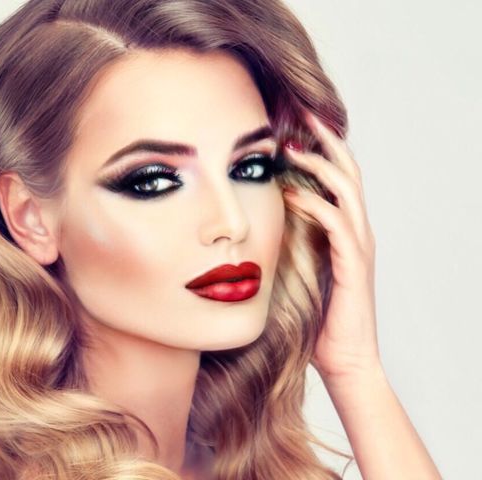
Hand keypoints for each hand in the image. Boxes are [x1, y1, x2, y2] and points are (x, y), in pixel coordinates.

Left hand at [282, 111, 379, 383]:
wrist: (342, 359)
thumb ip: (285, 243)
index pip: (336, 177)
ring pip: (347, 189)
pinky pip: (338, 224)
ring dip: (320, 164)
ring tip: (290, 147)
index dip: (319, 148)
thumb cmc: (316, 317)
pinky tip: (291, 195)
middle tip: (300, 113)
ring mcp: (358, 246)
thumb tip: (251, 222)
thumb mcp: (297, 270)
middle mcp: (356, 230)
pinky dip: (315, 205)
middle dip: (325, 139)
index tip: (291, 125)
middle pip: (347, 170)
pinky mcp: (354, 265)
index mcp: (343, 229)